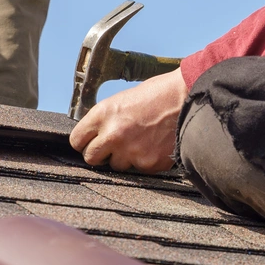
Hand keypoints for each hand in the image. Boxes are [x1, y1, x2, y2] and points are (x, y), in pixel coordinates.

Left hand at [70, 67, 188, 172]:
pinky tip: (155, 144)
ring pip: (116, 166)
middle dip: (100, 154)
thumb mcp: (122, 101)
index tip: (91, 142)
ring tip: (141, 140)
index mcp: (103, 114)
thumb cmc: (156, 95)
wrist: (187, 97)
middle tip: (113, 146)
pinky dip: (146, 161)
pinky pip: (139, 169)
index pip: (76, 140)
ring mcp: (131, 151)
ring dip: (125, 158)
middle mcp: (113, 134)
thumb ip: (105, 120)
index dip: (85, 142)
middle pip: (91, 158)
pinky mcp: (149, 163)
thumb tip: (95, 138)